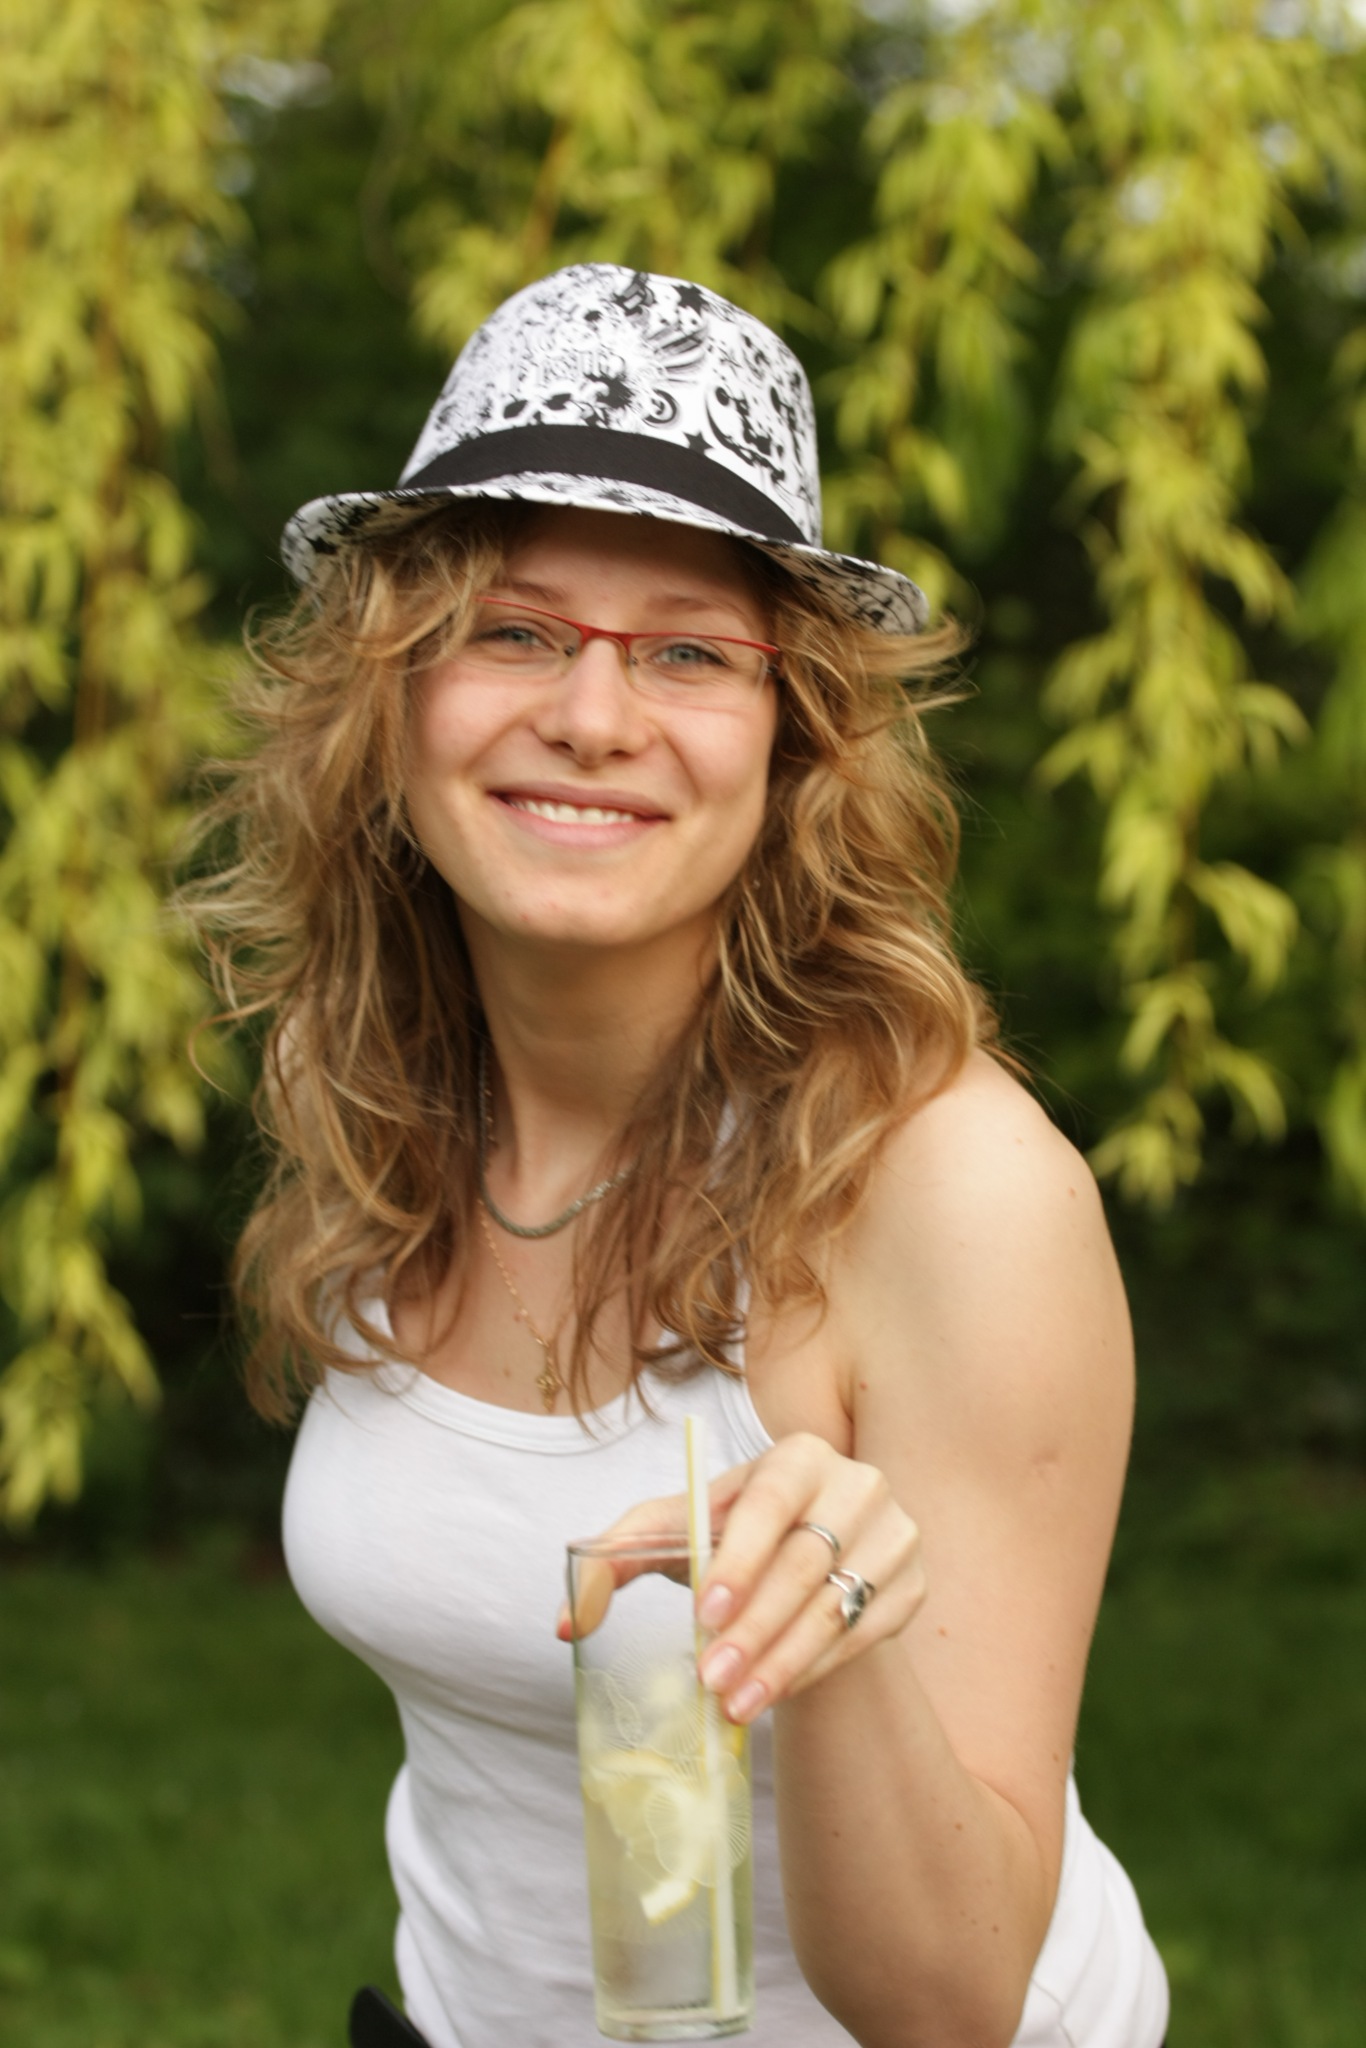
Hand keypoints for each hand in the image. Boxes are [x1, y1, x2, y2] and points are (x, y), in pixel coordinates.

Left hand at [557, 1432, 925, 1723]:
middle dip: (754, 1627)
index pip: (770, 1502)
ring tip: (736, 1704)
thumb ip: (616, 1560)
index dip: (739, 1556)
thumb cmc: (733, 1546)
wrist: (808, 1578)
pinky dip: (817, 1669)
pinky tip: (776, 1694)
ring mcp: (895, 1534)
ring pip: (835, 1604)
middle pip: (804, 1561)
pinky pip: (864, 1634)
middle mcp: (856, 1482)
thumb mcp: (676, 1538)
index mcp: (798, 1455)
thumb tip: (564, 1622)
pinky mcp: (911, 1586)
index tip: (705, 1613)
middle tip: (711, 1678)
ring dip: (783, 1660)